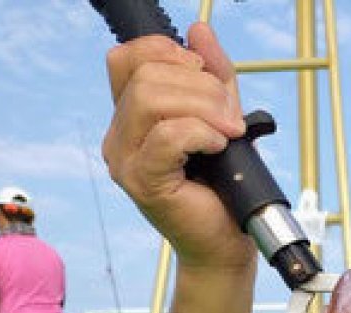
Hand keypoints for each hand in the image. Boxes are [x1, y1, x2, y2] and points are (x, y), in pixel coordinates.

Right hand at [102, 23, 252, 270]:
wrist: (227, 244)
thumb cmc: (224, 189)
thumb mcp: (224, 119)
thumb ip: (215, 76)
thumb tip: (200, 30)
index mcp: (131, 117)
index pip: (127, 58)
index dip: (168, 54)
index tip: (207, 78)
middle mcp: (119, 136)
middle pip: (145, 76)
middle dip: (200, 86)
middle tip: (231, 116)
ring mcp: (124, 161)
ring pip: (151, 100)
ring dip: (203, 108)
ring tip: (229, 133)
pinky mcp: (142, 182)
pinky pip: (166, 137)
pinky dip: (200, 133)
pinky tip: (218, 147)